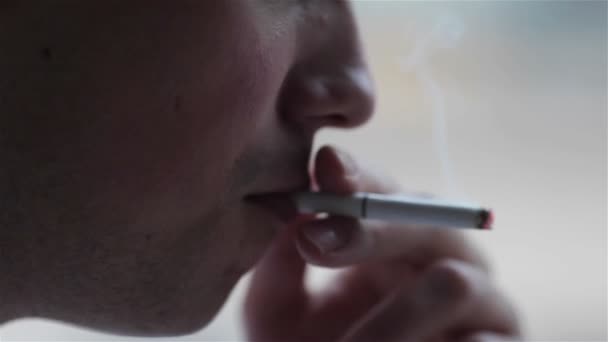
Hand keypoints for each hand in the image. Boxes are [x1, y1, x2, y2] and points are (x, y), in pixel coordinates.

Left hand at [245, 146, 520, 341]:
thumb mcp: (279, 310)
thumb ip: (280, 262)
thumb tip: (286, 207)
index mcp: (393, 245)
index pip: (386, 193)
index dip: (361, 176)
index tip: (326, 169)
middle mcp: (444, 262)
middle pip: (434, 217)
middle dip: (375, 226)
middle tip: (317, 241)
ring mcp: (484, 306)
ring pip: (453, 281)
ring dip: (388, 320)